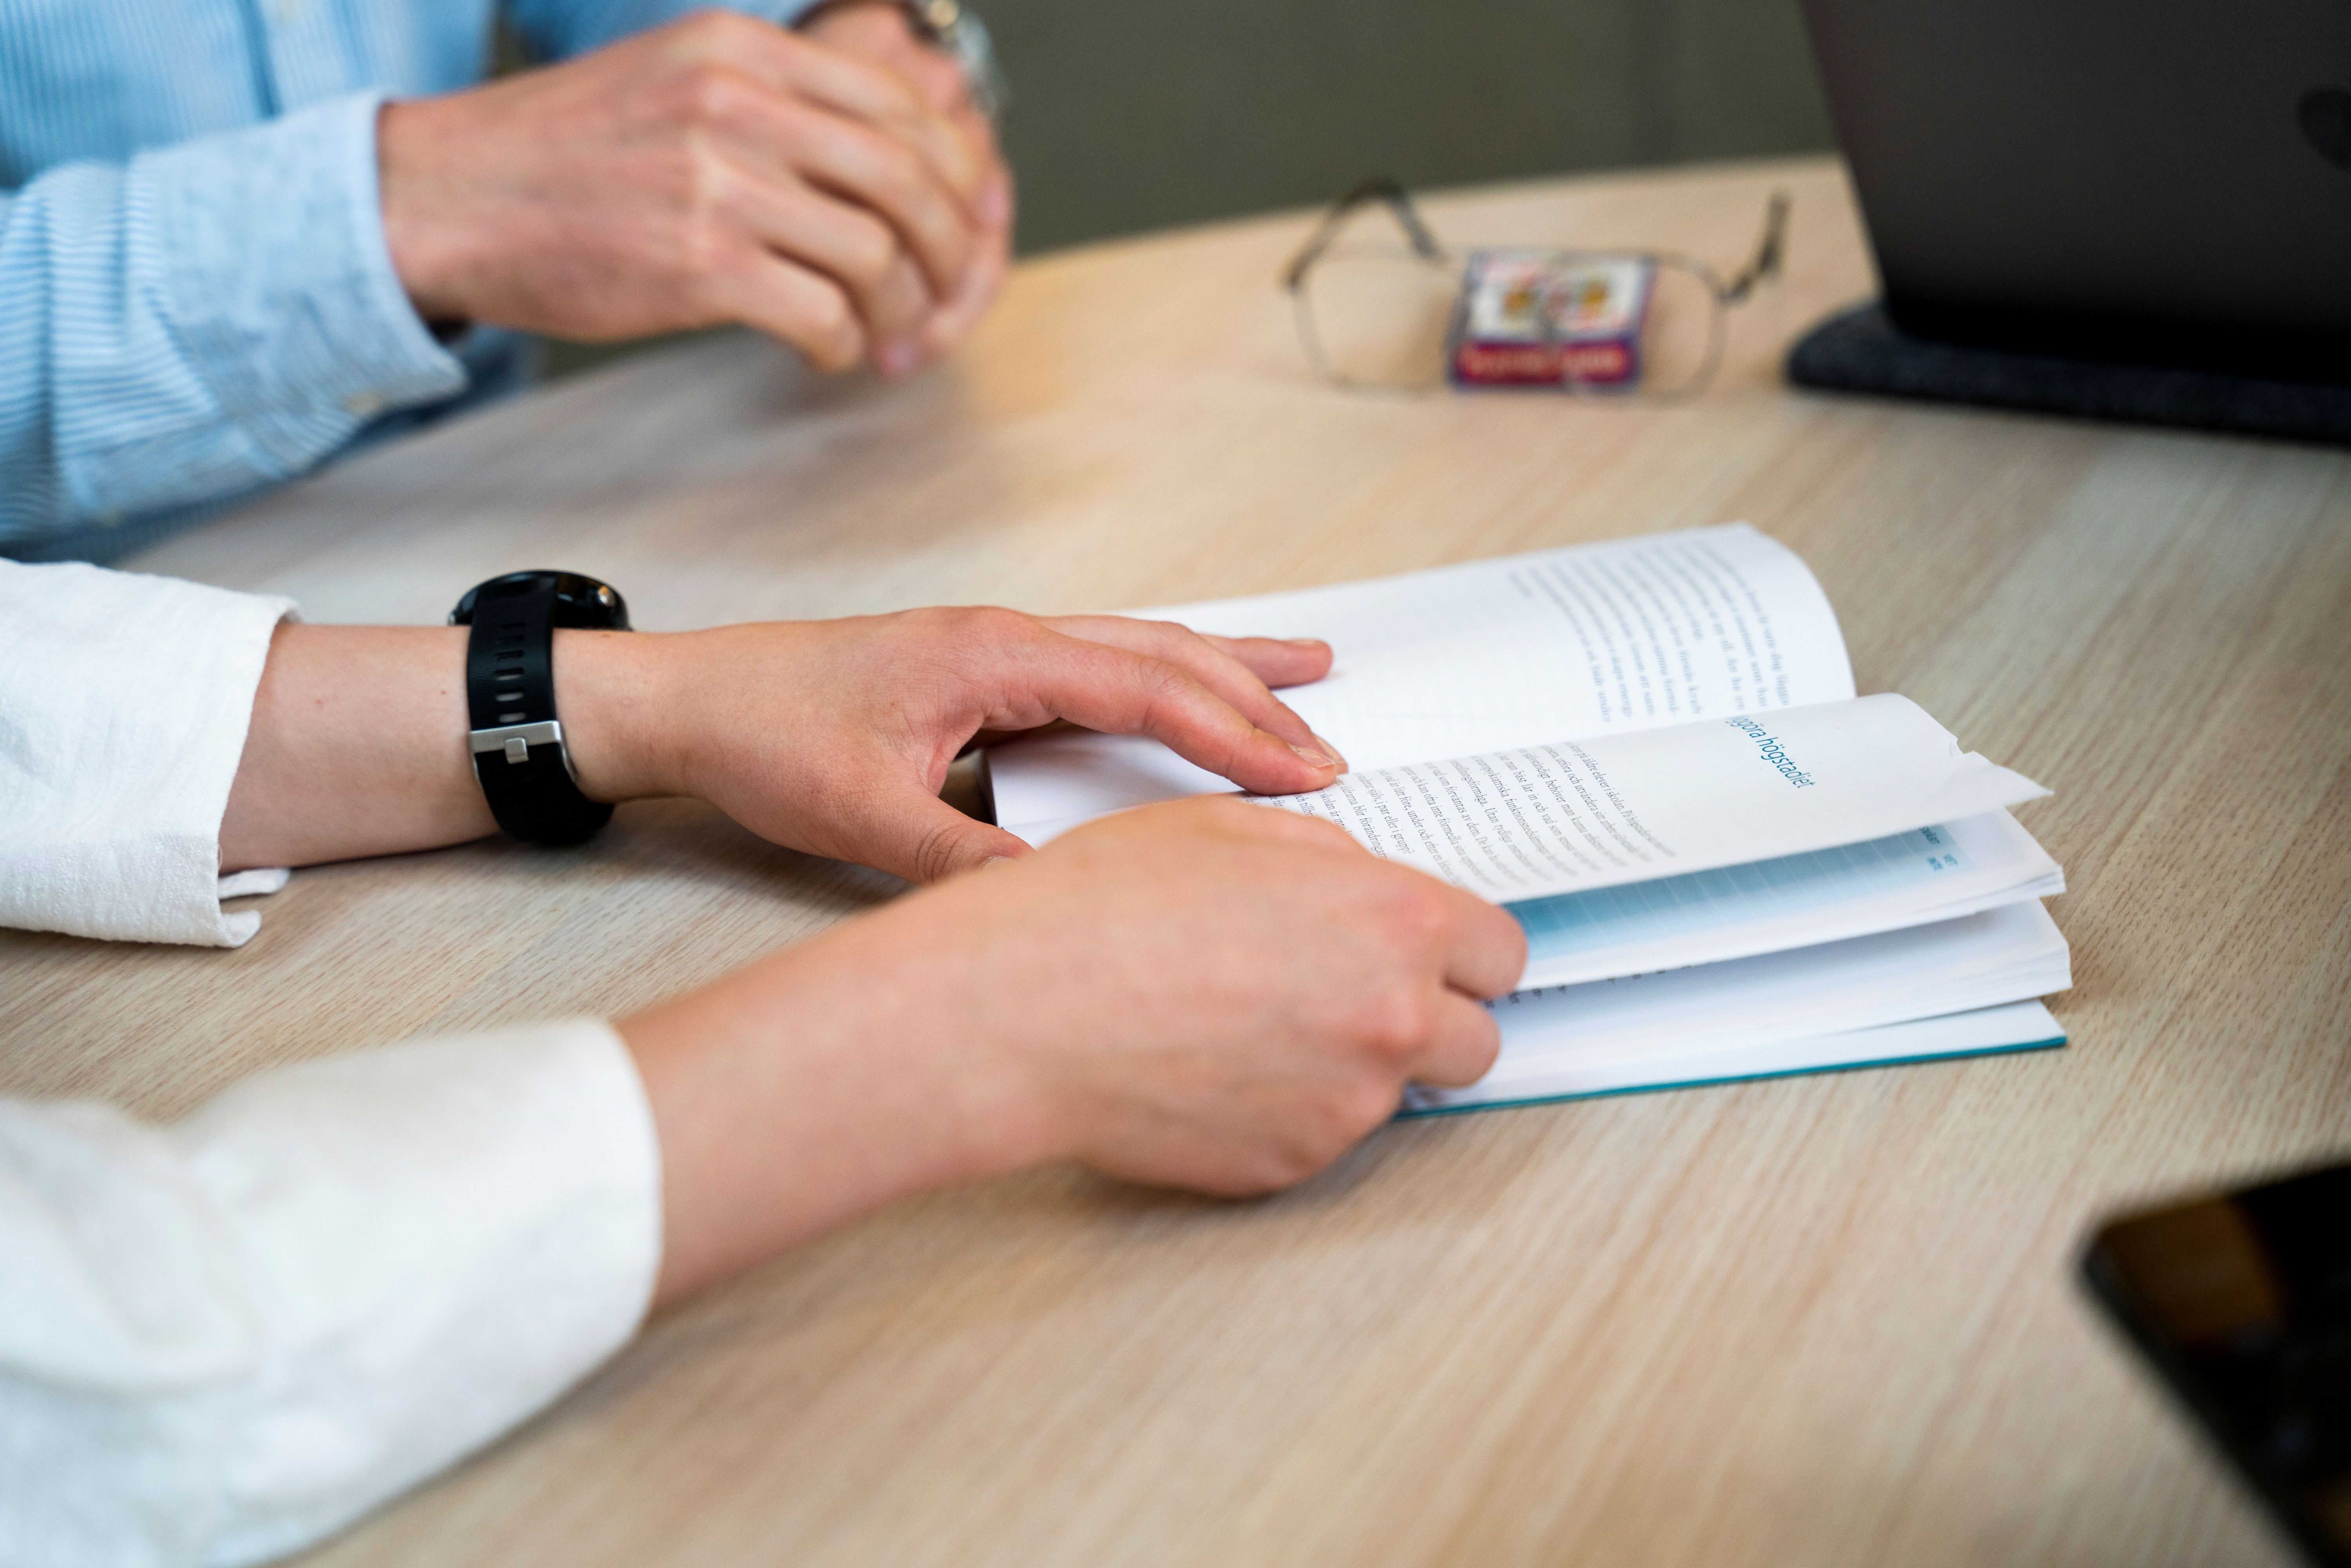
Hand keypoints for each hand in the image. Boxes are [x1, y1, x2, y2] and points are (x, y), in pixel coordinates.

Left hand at [219, 609, 1345, 879]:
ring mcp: (997, 644)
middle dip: (1253, 699)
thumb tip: (1059, 902)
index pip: (1145, 686)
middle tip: (1331, 742)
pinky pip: (1099, 663)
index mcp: (993, 655)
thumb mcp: (865, 818)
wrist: (688, 700)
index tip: (1303, 772)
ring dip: (1222, 669)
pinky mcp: (982, 666)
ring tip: (1306, 675)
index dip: (1231, 732)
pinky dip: (1162, 674)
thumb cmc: (765, 739)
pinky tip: (1189, 688)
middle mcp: (1007, 635)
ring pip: (1138, 646)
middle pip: (1161, 654)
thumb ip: (966, 860)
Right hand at [377, 10, 997, 372]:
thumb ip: (773, 99)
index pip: (898, 104)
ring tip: (884, 333)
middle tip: (944, 289)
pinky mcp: (699, 266)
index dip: (952, 171)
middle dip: (946, 246)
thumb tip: (876, 147)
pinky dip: (843, 344)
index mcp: (742, 51)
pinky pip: (822, 313)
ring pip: (874, 253)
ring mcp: (717, 185)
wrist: (450, 198)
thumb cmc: (567, 155)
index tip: (963, 217)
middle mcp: (736, 104)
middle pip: (906, 177)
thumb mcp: (677, 79)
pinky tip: (829, 352)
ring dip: (899, 309)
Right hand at [621, 797, 1528, 1303]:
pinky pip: (1320, 1137)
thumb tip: (1360, 881)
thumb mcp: (1227, 829)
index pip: (1502, 951)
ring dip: (1353, 1066)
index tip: (1434, 956)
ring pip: (1396, 1095)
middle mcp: (1391, 1019)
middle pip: (1475, 1040)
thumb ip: (1326, 857)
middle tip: (1350, 997)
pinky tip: (1216, 1069)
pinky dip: (1288, 1110)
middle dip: (1427, 1018)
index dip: (1462, 952)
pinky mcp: (1291, 1165)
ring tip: (1253, 1027)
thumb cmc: (1102, 909)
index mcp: (1393, 921)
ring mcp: (1345, 1104)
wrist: (1020, 1011)